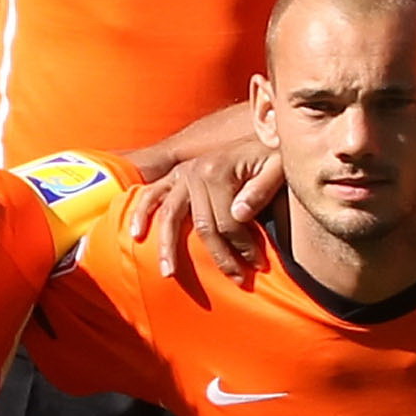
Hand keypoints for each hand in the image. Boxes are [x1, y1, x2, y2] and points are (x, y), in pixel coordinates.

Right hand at [126, 144, 279, 278]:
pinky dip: (141, 214)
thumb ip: (260, 190)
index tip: (259, 265)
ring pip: (170, 216)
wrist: (262, 136)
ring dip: (168, 247)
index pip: (227, 222)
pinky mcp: (174, 176)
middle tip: (238, 280)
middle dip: (221, 256)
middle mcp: (195, 171)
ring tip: (168, 274)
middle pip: (202, 226)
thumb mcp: (278, 168)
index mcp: (218, 170)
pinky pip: (152, 196)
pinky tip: (137, 235)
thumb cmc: (272, 156)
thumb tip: (238, 215)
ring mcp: (181, 174)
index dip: (244, 247)